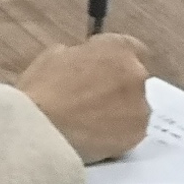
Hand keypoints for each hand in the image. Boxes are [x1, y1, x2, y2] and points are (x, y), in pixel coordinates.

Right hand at [17, 33, 152, 160]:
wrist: (43, 129)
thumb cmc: (42, 89)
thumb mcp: (54, 55)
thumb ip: (80, 54)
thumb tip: (84, 61)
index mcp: (117, 49)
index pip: (132, 47)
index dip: (115, 58)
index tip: (102, 65)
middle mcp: (136, 75)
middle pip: (134, 77)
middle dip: (117, 83)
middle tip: (91, 94)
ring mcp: (140, 107)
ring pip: (134, 105)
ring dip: (119, 108)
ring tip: (90, 118)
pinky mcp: (138, 136)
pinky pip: (130, 129)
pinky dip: (117, 131)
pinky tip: (94, 133)